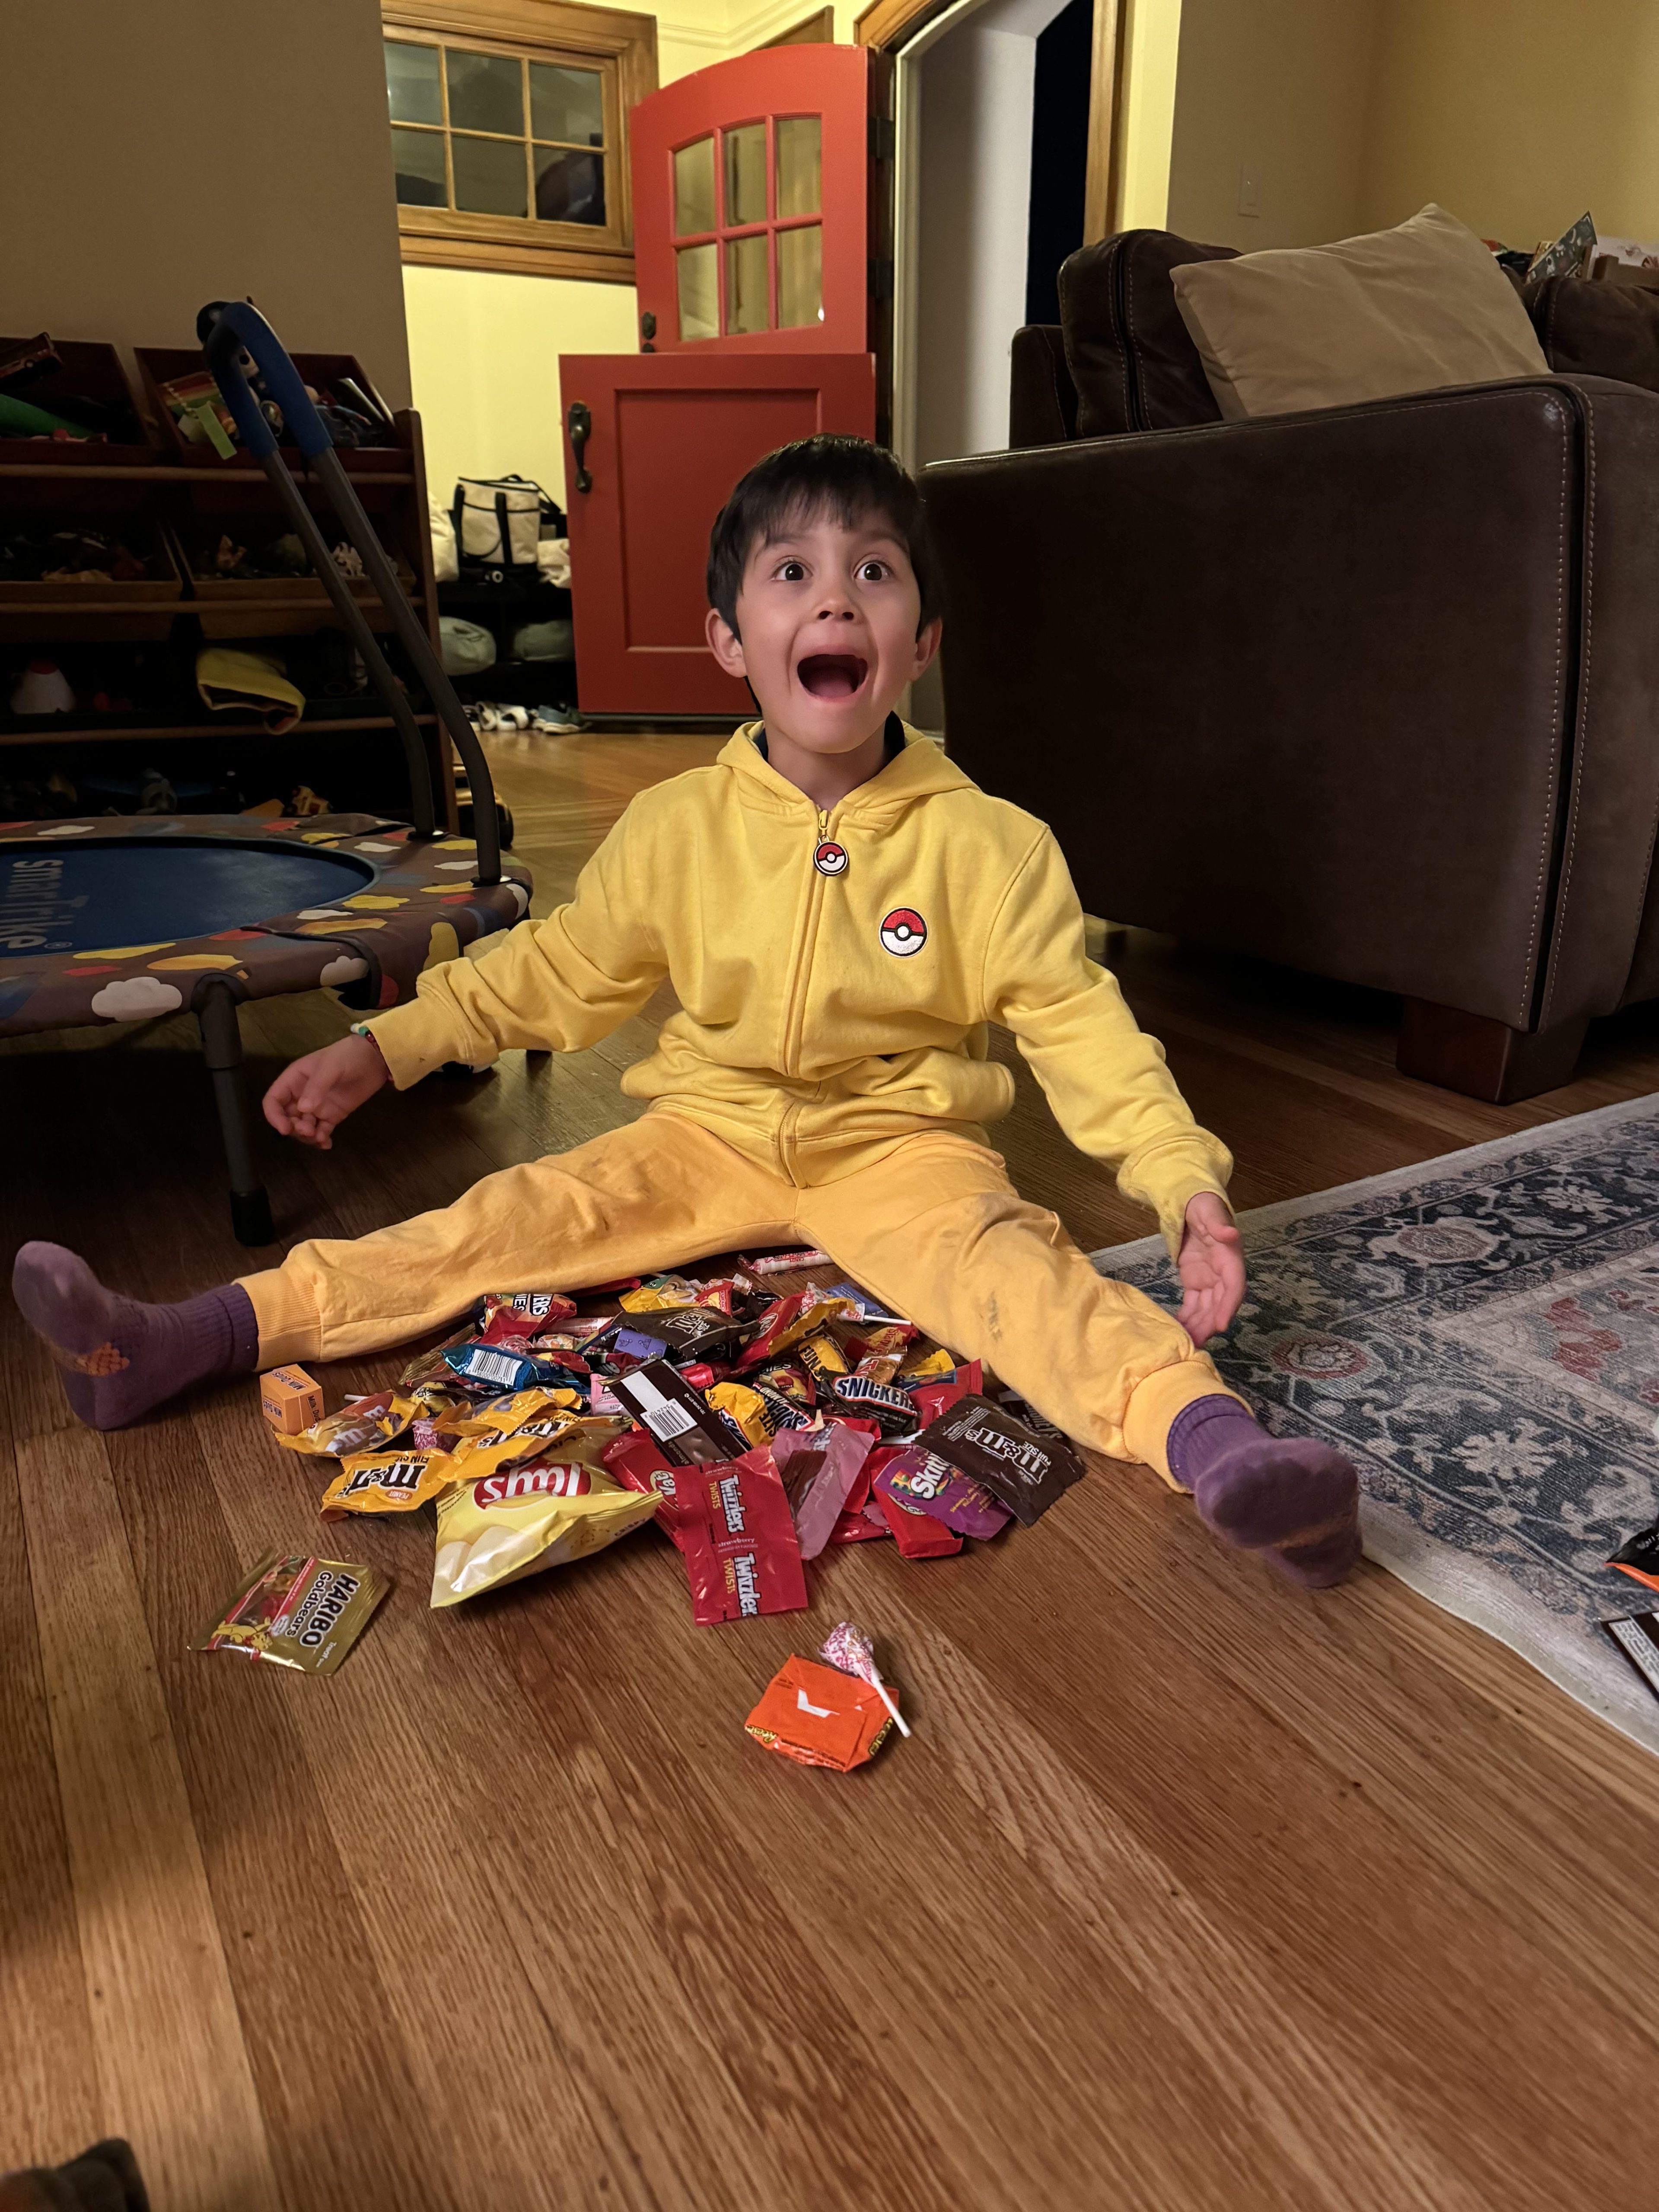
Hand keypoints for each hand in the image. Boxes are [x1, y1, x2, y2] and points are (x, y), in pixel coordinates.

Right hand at [262, 1032, 388, 1148]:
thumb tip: (303, 1109)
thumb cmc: (348, 1056)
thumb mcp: (330, 1067)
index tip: (285, 1129)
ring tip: (320, 1138)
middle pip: (287, 1118)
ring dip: (307, 1136)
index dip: (274, 1116)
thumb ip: (316, 1087)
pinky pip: (321, 1131)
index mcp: (294, 1080)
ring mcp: (317, 1107)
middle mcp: (301, 1095)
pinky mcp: (332, 1115)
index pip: (273, 1100)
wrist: (374, 1059)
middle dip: (294, 1128)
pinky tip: (327, 1144)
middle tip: (309, 1131)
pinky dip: (321, 1139)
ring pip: (303, 1127)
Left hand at [1177, 1191, 1244, 1345]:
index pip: (1234, 1284)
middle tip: (1197, 1342)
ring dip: (1199, 1325)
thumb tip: (1231, 1233)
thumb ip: (1218, 1223)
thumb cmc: (1203, 1205)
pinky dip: (1187, 1317)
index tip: (1221, 1324)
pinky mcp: (1196, 1282)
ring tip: (1186, 1342)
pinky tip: (1178, 1330)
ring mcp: (1210, 1279)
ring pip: (1207, 1308)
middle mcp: (1224, 1272)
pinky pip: (1194, 1304)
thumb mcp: (1209, 1210)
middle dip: (1210, 1323)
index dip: (1229, 1305)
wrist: (1190, 1204)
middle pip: (1221, 1302)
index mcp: (1230, 1256)